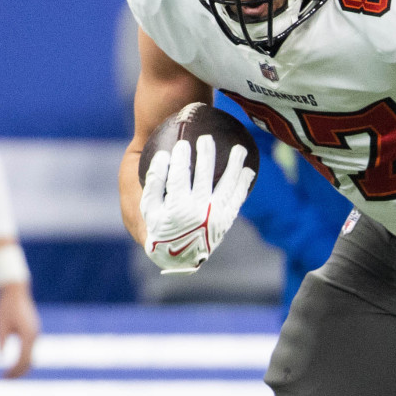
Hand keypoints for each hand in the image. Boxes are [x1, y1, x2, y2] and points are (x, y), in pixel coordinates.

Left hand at [0, 281, 38, 377]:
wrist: (15, 291)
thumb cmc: (5, 307)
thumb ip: (1, 341)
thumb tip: (0, 357)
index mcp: (28, 335)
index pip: (23, 359)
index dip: (14, 371)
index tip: (3, 378)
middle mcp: (35, 335)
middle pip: (30, 360)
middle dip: (19, 371)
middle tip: (5, 379)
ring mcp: (35, 332)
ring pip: (32, 355)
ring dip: (22, 366)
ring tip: (9, 373)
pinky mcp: (33, 330)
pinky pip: (31, 348)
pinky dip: (24, 358)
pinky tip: (15, 362)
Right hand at [140, 135, 254, 273]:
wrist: (178, 256)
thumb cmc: (159, 226)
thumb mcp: (147, 208)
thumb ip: (153, 183)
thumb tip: (163, 156)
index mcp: (176, 209)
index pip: (179, 178)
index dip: (182, 159)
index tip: (183, 144)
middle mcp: (199, 213)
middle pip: (205, 177)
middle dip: (206, 155)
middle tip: (206, 139)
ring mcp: (215, 217)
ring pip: (227, 186)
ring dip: (234, 166)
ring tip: (239, 149)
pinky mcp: (226, 221)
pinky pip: (237, 199)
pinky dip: (243, 184)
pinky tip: (248, 169)